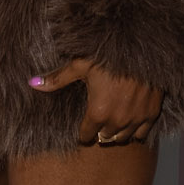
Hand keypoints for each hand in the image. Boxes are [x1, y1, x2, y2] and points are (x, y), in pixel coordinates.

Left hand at [30, 59, 162, 145]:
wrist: (142, 46)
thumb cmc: (108, 55)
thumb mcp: (80, 64)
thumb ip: (57, 79)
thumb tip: (32, 83)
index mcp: (98, 112)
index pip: (86, 136)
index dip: (82, 133)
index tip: (82, 128)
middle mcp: (118, 120)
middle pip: (104, 138)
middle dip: (99, 131)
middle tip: (97, 120)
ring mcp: (137, 119)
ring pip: (122, 138)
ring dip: (116, 132)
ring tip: (112, 121)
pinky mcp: (152, 113)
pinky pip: (142, 134)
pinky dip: (135, 130)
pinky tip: (130, 120)